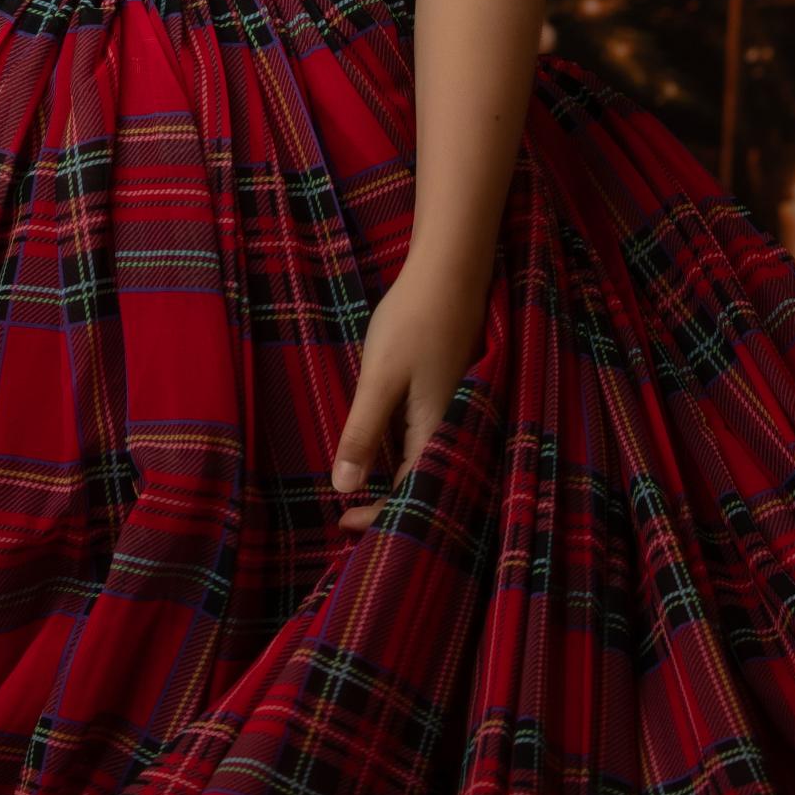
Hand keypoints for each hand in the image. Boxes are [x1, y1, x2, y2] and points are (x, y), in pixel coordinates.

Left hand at [330, 254, 488, 533]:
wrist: (450, 270)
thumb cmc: (413, 322)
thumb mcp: (379, 379)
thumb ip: (363, 433)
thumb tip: (343, 489)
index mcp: (435, 433)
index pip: (410, 495)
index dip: (378, 515)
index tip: (343, 523)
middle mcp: (450, 428)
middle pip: (421, 482)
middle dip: (386, 503)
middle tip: (347, 513)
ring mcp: (451, 407)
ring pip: (423, 458)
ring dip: (392, 476)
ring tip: (358, 486)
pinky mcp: (447, 390)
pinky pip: (424, 435)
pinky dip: (400, 450)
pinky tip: (380, 444)